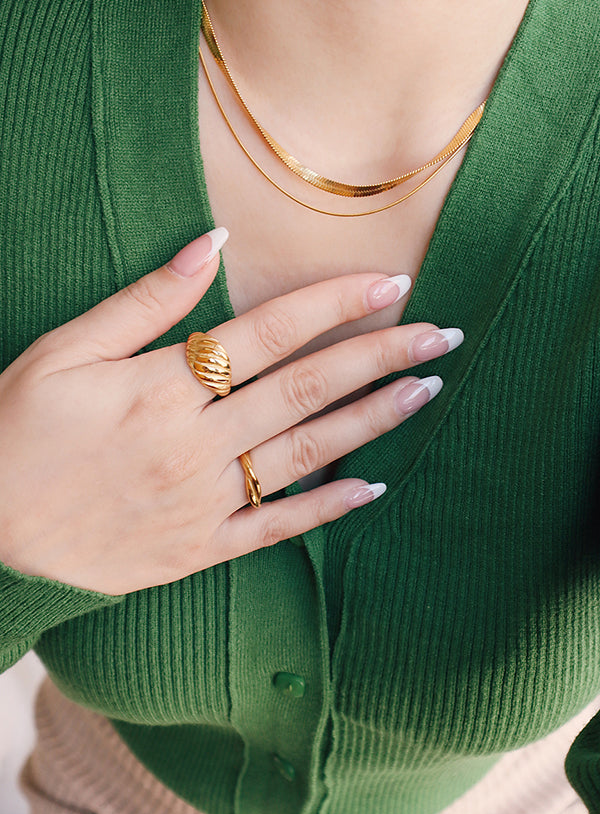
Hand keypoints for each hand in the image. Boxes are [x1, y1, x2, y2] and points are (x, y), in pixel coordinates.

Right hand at [0, 228, 461, 594]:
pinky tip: (374, 486)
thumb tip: (212, 243)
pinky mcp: (199, 549)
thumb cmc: (20, 430)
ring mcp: (202, 501)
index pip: (272, 332)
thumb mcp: (66, 350)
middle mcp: (195, 443)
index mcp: (162, 386)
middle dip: (381, 357)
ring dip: (372, 421)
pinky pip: (275, 529)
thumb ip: (145, 300)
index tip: (391, 286)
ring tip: (425, 391)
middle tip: (441, 336)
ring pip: (306, 454)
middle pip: (307, 388)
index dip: (337, 304)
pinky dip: (325, 508)